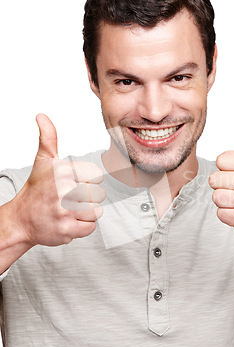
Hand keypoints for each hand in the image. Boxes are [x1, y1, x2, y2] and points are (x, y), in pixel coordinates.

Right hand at [13, 114, 104, 246]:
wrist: (21, 220)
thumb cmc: (36, 190)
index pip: (97, 175)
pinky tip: (68, 221)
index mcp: (62, 171)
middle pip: (98, 194)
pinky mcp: (67, 230)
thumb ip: (48, 138)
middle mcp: (63, 190)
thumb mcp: (43, 161)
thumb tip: (42, 116)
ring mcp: (65, 211)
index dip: (87, 180)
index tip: (73, 183)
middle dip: (86, 198)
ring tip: (68, 210)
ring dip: (85, 213)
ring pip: (96, 211)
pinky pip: (91, 227)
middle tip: (69, 199)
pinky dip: (82, 227)